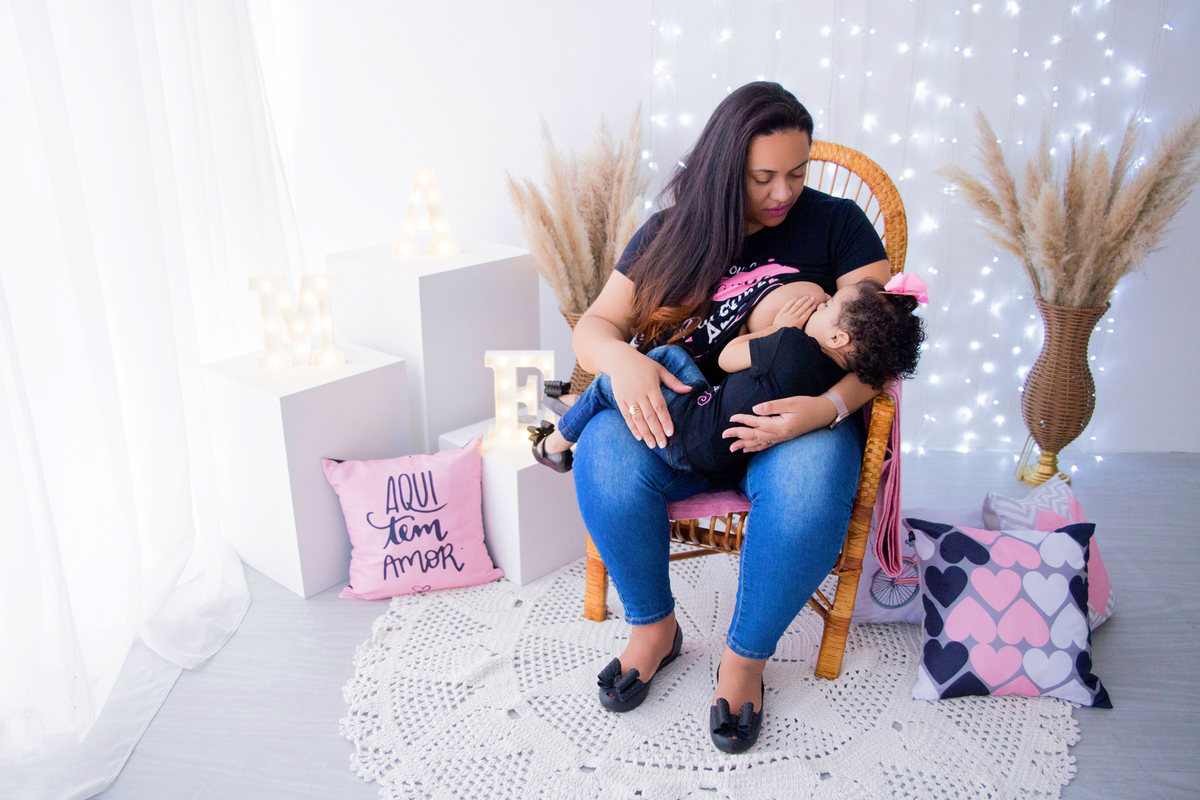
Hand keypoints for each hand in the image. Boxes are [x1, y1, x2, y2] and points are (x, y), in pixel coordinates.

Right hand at [607, 348, 691, 448]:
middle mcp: (639, 393)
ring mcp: (628, 398)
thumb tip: (689, 390)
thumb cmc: (642, 364)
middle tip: (663, 444)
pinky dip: (632, 428)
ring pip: (638, 419)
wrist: (618, 359)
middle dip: (657, 432)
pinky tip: (639, 437)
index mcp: (651, 386)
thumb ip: (674, 382)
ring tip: (652, 445)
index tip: (670, 433)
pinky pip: (627, 417)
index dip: (665, 421)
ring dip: (645, 433)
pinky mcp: (620, 400)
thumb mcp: (659, 370)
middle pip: (649, 416)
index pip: (660, 407)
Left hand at [722, 395, 838, 452]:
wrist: (823, 414)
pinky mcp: (783, 438)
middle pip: (754, 436)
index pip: (756, 423)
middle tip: (724, 435)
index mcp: (780, 426)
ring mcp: (781, 438)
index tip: (731, 418)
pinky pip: (766, 445)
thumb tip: (755, 409)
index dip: (743, 421)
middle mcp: (779, 435)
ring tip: (731, 448)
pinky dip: (755, 448)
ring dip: (744, 445)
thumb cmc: (808, 405)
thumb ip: (772, 406)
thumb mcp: (791, 402)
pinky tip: (748, 450)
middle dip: (738, 435)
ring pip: (759, 443)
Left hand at [771, 296, 814, 329]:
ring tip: (806, 296)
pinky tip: (795, 299)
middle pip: (803, 308)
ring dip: (802, 300)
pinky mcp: (781, 313)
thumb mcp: (797, 332)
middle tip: (813, 298)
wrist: (776, 333)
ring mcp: (787, 315)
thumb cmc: (788, 335)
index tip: (814, 305)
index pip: (806, 314)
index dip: (811, 309)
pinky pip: (787, 306)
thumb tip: (809, 325)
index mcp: (799, 322)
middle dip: (809, 302)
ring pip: (796, 305)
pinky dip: (791, 302)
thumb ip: (802, 327)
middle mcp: (794, 317)